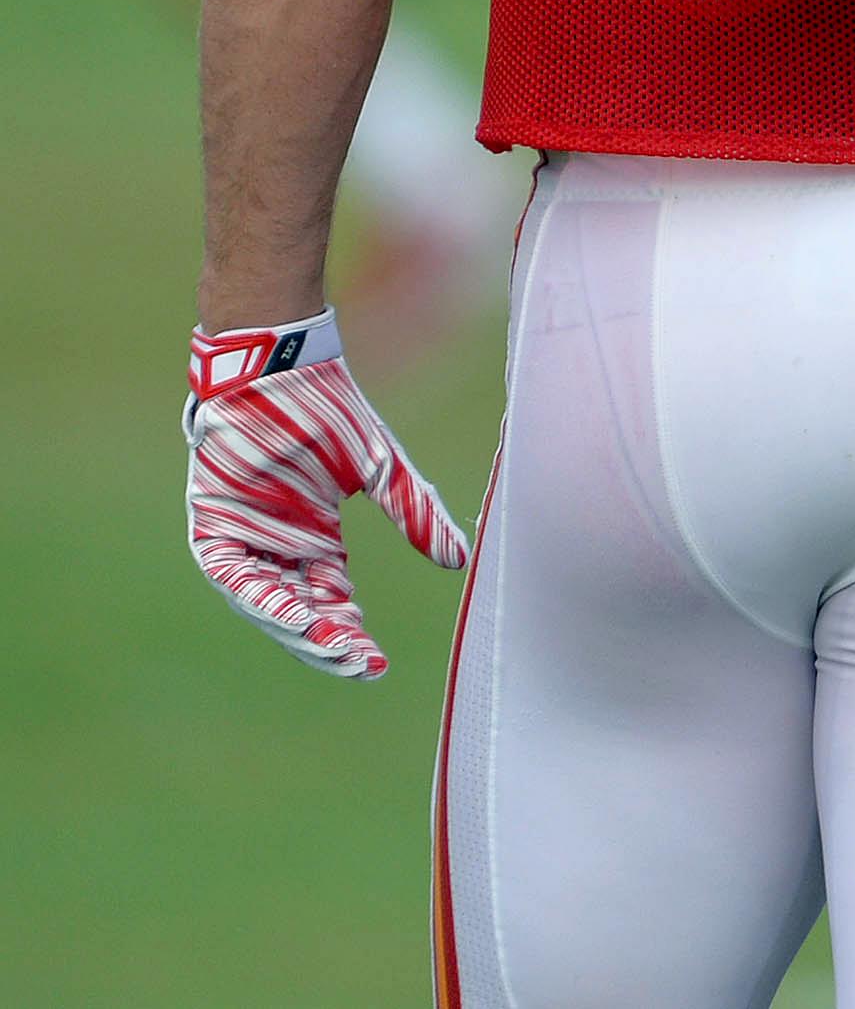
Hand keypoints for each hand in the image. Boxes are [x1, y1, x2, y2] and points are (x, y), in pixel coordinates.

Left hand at [184, 313, 469, 679]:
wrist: (280, 368)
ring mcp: (244, 538)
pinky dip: (264, 598)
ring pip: (268, 602)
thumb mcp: (383, 467)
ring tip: (333, 647)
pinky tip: (295, 616)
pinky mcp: (216, 526)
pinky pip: (237, 575)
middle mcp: (278, 547)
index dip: (352, 634)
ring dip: (298, 628)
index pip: (333, 601)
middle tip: (359, 665)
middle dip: (329, 640)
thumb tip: (459, 559)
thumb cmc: (329, 410)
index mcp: (316, 539)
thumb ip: (415, 512)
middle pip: (302, 610)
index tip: (377, 664)